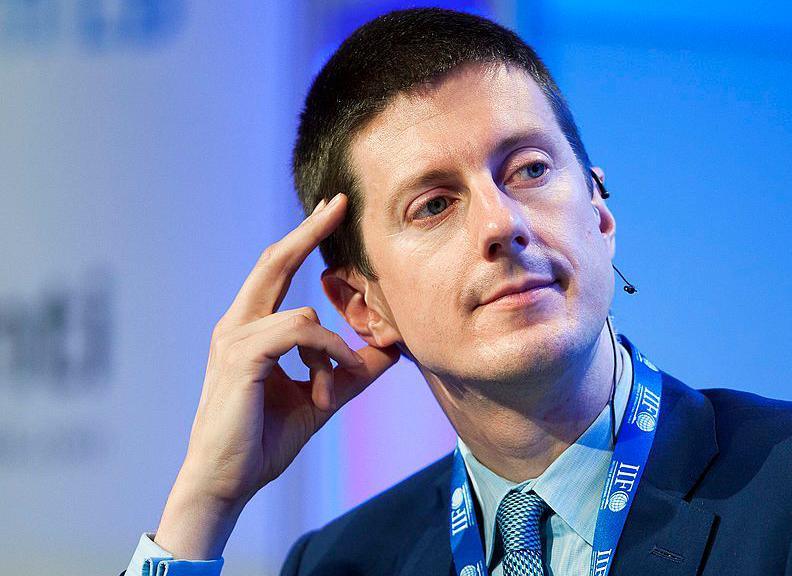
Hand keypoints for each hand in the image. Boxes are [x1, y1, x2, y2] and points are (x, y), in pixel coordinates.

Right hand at [154, 194, 400, 558]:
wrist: (224, 482)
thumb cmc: (262, 441)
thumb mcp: (322, 398)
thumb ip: (351, 371)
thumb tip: (390, 351)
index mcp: (249, 329)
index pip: (276, 270)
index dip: (303, 238)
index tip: (330, 211)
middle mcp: (236, 325)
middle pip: (274, 262)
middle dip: (309, 231)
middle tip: (340, 204)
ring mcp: (234, 338)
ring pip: (304, 314)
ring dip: (334, 350)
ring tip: (335, 387)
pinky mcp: (241, 357)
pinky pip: (300, 334)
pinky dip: (327, 354)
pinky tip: (333, 381)